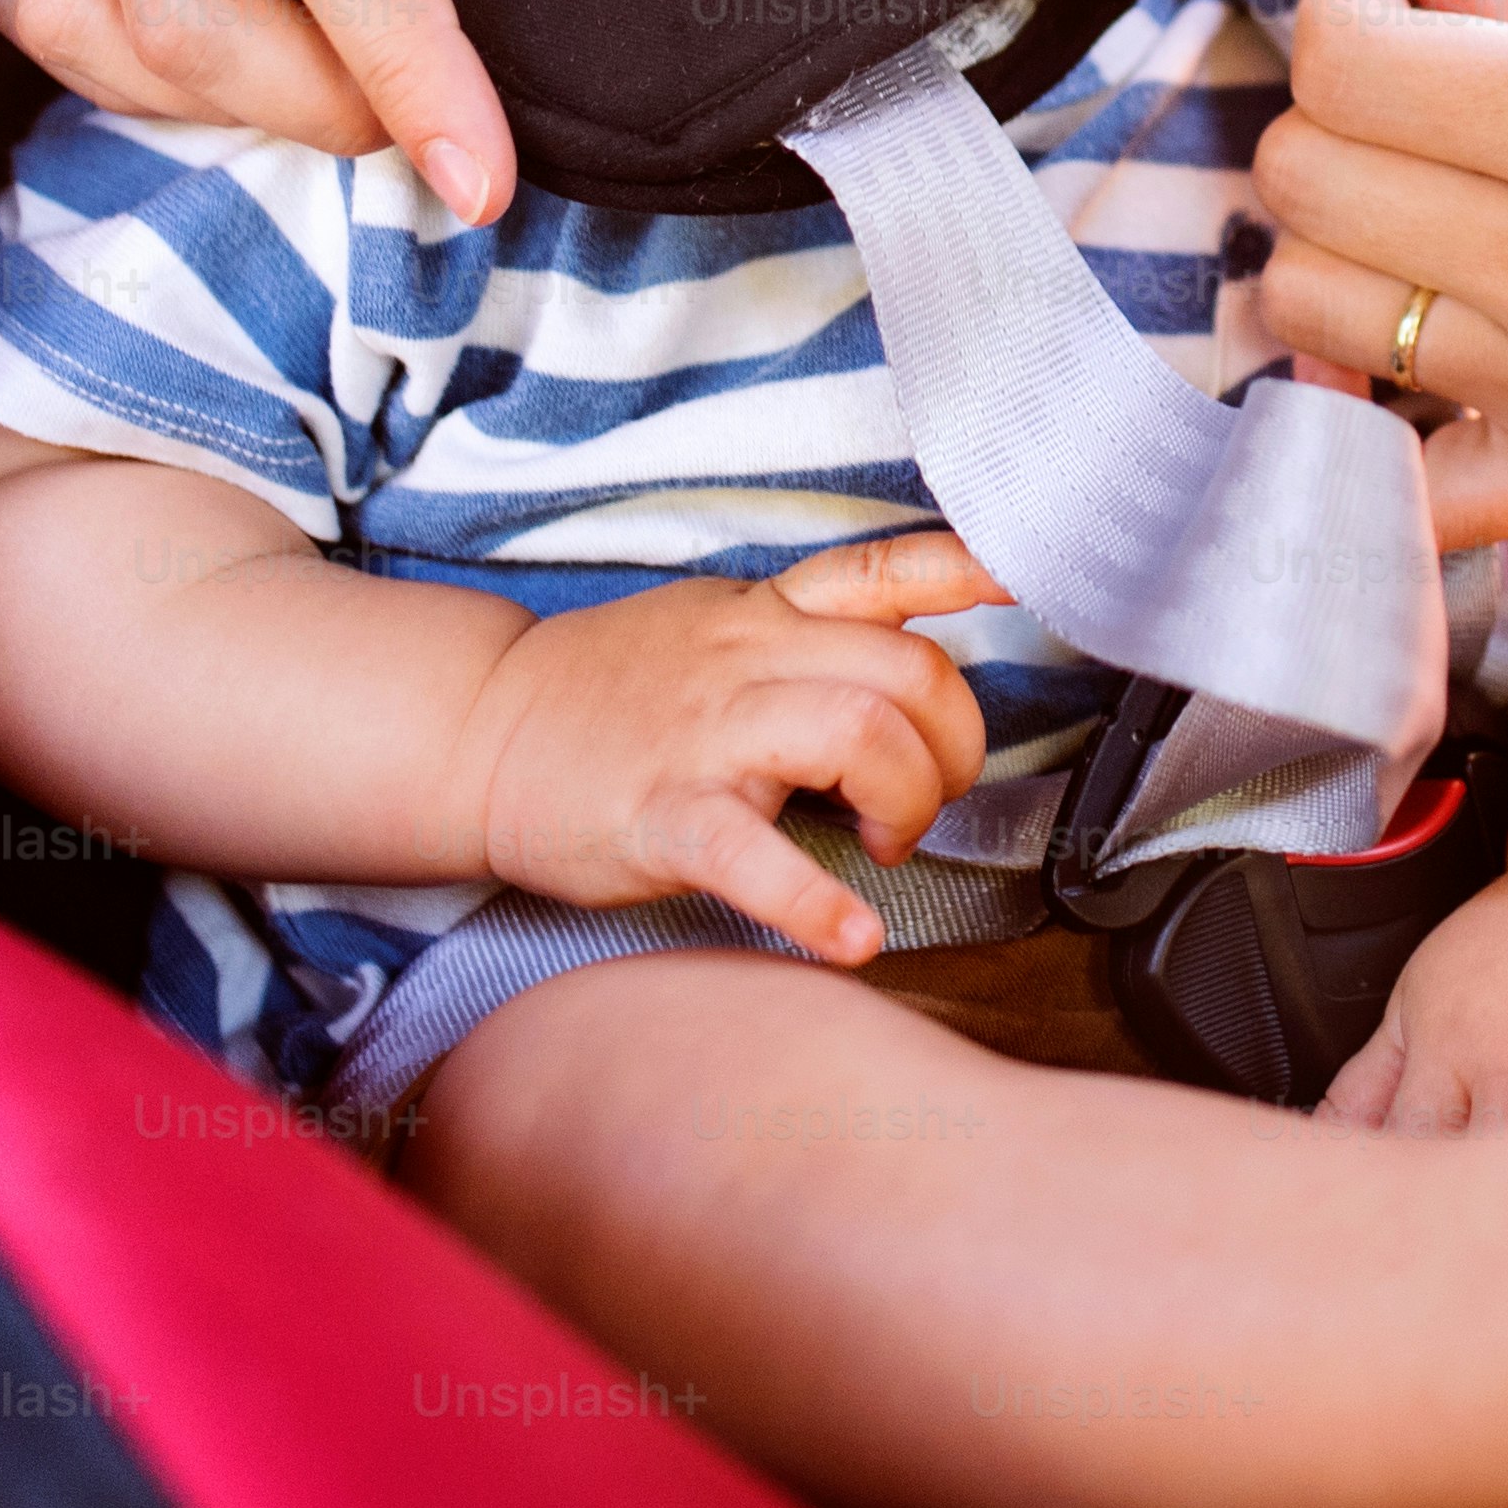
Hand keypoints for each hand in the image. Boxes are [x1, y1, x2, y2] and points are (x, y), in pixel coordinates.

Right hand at [444, 531, 1008, 962]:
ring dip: (906, 800)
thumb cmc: (606, 694)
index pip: (883, 570)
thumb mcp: (714, 625)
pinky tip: (851, 937)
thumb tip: (908, 661)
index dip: (967, 570)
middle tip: (921, 800)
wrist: (480, 731)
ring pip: (859, 733)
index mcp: (767, 613)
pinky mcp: (665, 815)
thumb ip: (809, 634)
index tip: (1027, 583)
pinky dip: (813, 903)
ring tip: (883, 845)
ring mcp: (708, 734)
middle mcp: (749, 658)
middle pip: (911, 673)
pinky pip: (753, 855)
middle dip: (954, 747)